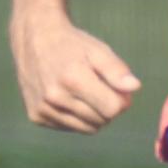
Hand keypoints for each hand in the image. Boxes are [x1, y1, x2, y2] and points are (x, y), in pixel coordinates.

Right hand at [10, 13, 139, 132]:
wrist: (33, 39)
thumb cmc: (71, 45)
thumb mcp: (97, 50)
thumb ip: (117, 70)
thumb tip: (134, 87)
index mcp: (73, 78)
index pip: (113, 109)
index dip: (121, 100)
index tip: (116, 88)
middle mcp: (55, 96)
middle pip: (101, 121)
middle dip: (106, 107)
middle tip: (98, 87)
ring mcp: (43, 108)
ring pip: (87, 128)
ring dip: (93, 115)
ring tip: (83, 92)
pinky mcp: (36, 116)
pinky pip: (69, 127)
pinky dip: (75, 117)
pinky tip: (67, 97)